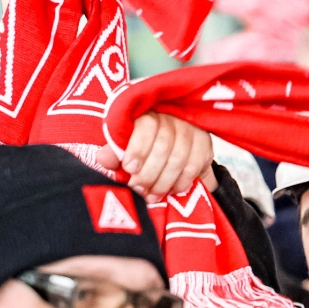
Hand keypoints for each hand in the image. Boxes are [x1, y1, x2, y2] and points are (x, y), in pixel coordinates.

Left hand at [96, 113, 216, 201]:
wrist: (174, 151)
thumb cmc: (144, 149)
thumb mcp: (125, 148)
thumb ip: (114, 152)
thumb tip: (103, 158)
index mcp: (148, 112)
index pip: (147, 125)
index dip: (138, 148)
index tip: (130, 169)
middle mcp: (173, 117)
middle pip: (164, 145)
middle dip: (149, 172)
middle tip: (138, 189)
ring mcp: (192, 130)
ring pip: (179, 158)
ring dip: (163, 181)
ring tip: (151, 195)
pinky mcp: (205, 145)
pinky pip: (193, 167)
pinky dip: (180, 182)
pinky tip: (170, 190)